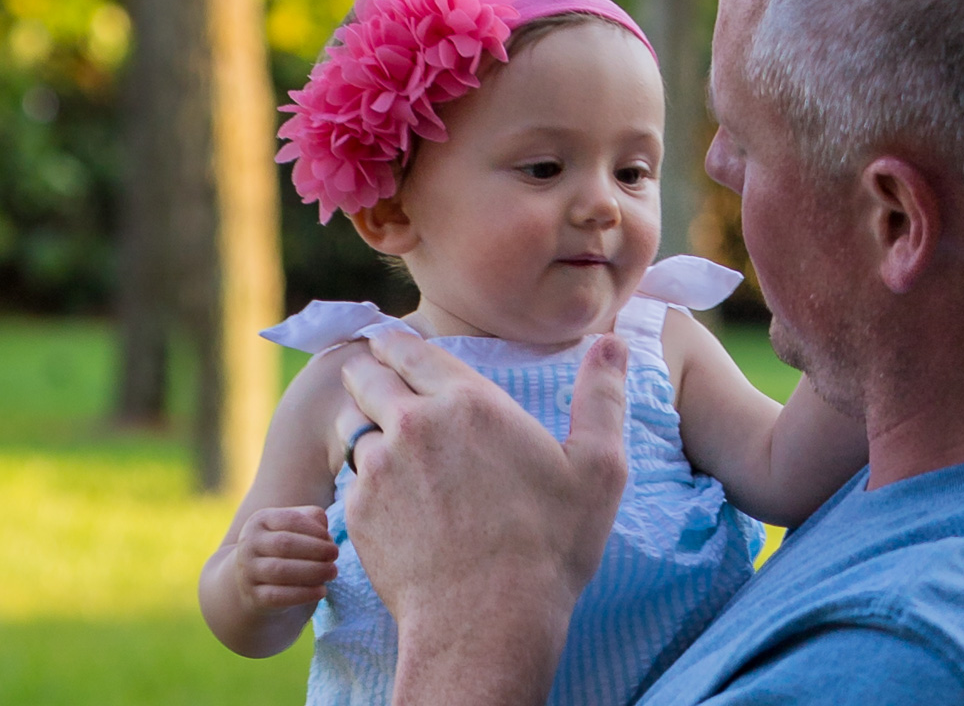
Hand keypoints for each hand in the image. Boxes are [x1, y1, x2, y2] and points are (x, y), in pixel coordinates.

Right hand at [231, 505, 339, 612]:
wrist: (255, 580)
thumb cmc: (285, 547)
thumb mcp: (296, 528)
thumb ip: (313, 520)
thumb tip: (326, 535)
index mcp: (260, 521)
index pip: (290, 519)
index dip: (314, 529)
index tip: (330, 538)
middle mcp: (249, 544)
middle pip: (284, 544)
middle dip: (316, 549)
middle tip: (335, 554)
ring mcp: (248, 571)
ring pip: (280, 570)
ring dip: (313, 571)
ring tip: (333, 572)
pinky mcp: (253, 596)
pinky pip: (278, 596)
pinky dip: (303, 594)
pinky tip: (322, 591)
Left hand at [340, 331, 628, 705]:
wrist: (488, 621)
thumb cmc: (549, 546)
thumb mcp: (598, 468)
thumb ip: (602, 396)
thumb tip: (613, 342)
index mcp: (468, 401)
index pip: (410, 349)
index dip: (397, 344)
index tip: (392, 345)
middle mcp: (413, 423)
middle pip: (367, 377)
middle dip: (371, 375)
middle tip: (378, 383)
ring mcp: (379, 468)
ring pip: (351, 427)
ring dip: (362, 426)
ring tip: (379, 440)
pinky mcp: (358, 511)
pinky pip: (350, 479)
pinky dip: (363, 480)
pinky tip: (388, 498)